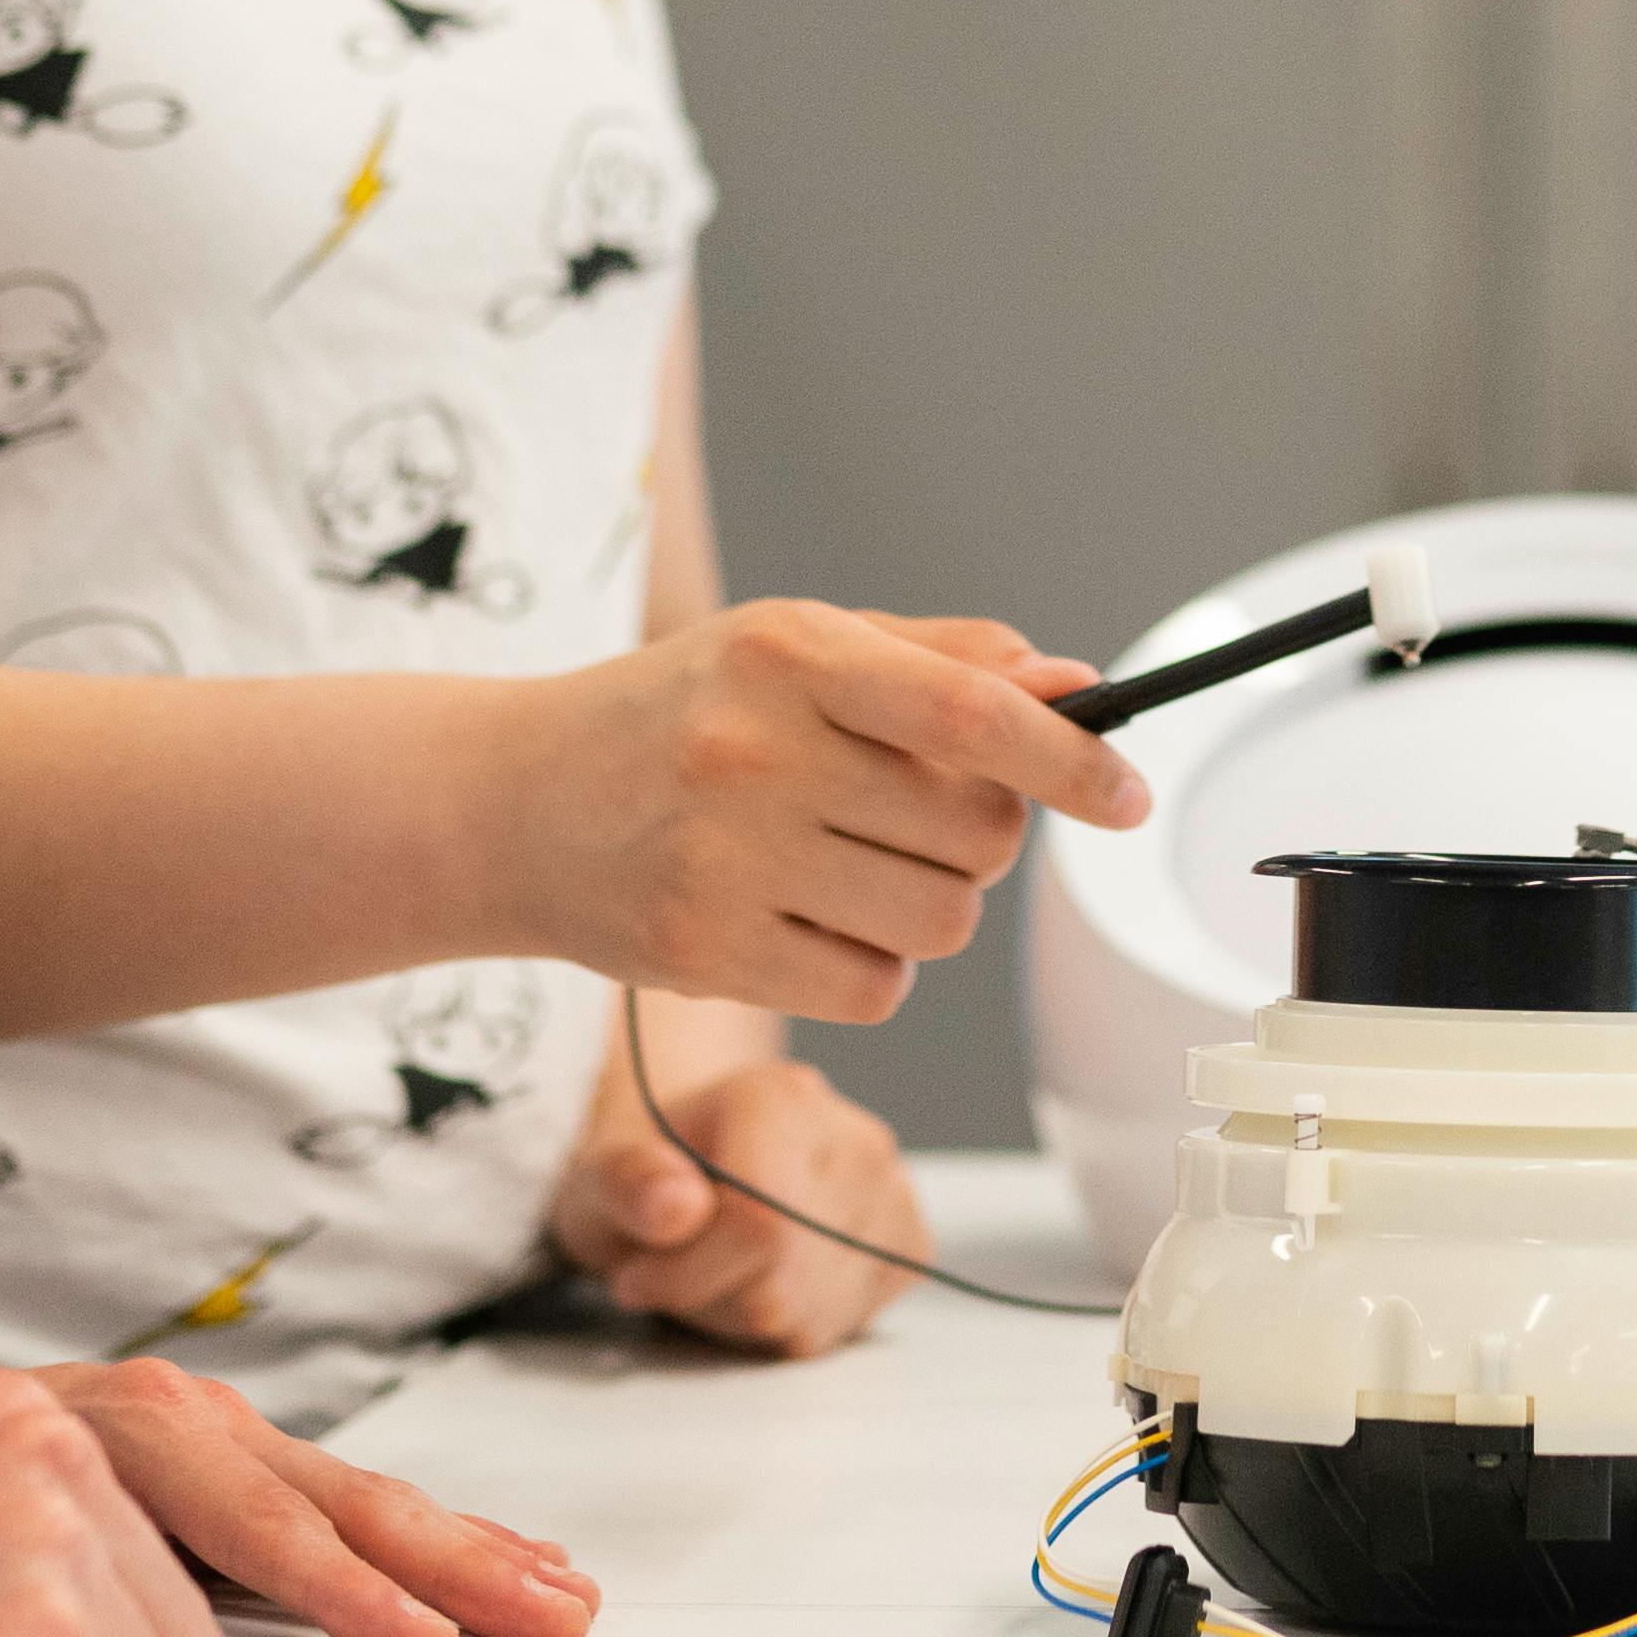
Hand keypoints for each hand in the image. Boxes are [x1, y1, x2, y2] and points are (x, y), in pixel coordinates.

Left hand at [45, 1358, 599, 1636]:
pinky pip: (316, 1496)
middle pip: (330, 1494)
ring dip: (453, 1542)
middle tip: (555, 1608)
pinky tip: (468, 1554)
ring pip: (340, 1493)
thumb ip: (48, 1615)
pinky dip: (400, 1532)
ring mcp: (180, 1432)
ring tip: (549, 1580)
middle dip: (453, 1557)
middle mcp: (153, 1418)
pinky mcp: (196, 1459)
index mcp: (99, 1436)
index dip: (346, 1588)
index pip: (258, 1522)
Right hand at [490, 601, 1139, 1015]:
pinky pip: (876, 989)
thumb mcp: (796, 647)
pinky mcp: (706, 951)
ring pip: (939, 919)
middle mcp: (756, 751)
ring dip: (928, 905)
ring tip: (848, 865)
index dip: (1070, 762)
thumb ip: (943, 662)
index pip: (973, 716)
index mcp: (790, 654)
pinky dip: (868, 965)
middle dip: (978, 834)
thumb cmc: (679, 716)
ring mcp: (725, 858)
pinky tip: (802, 918)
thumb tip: (1075, 691)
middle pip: (977, 834)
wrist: (508, 802)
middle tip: (907, 814)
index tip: (1127, 797)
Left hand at [555, 999, 926, 1353]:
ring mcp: (893, 1194)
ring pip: (809, 1314)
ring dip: (744, 1315)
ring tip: (719, 1268)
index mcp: (782, 1099)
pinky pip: (839, 1329)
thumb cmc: (654, 1171)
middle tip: (675, 1269)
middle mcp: (857, 1139)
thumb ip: (626, 1184)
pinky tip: (765, 1280)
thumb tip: (677, 1208)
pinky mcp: (909, 1247)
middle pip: (782, 1280)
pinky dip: (788, 1324)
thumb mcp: (602, 1174)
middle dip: (710, 1296)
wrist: (702, 1164)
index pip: (758, 1226)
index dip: (686, 1274)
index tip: (635, 1277)